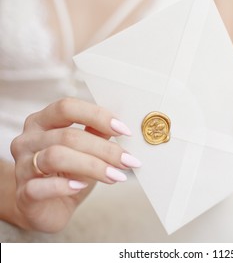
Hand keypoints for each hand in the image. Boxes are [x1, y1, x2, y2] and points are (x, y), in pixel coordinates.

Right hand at [10, 98, 141, 231]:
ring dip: (93, 166)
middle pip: (67, 135)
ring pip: (56, 157)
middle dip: (104, 149)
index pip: (67, 107)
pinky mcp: (23, 193)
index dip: (98, 116)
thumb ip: (97, 134)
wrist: (46, 207)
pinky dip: (65, 186)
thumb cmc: (67, 174)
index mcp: (42, 122)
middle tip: (128, 160)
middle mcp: (28, 140)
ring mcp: (22, 166)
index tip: (124, 131)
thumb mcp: (86, 150)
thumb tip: (121, 126)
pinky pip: (41, 187)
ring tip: (116, 176)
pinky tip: (81, 186)